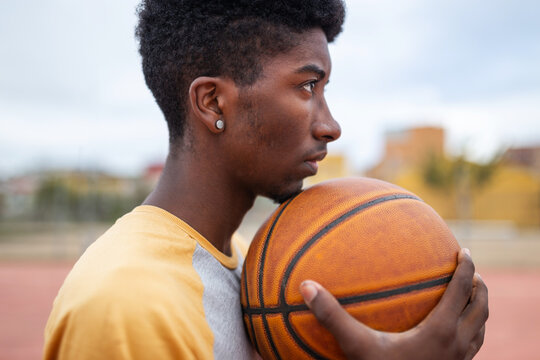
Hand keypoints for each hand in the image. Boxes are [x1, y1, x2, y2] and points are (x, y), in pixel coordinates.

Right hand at [299, 248, 487, 359]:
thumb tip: (307, 286)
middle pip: (481, 306)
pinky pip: (473, 344)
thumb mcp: (356, 346)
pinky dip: (472, 329)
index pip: (461, 289)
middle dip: (479, 285)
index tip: (463, 250)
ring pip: (481, 327)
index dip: (465, 266)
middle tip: (471, 270)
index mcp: (441, 329)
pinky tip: (454, 332)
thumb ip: (333, 316)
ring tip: (470, 295)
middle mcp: (457, 343)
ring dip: (479, 307)